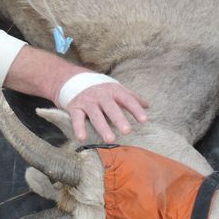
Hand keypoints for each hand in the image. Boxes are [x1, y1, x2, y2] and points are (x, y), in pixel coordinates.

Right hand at [3, 46, 148, 142]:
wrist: (70, 78)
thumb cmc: (99, 87)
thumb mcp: (115, 88)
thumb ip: (131, 97)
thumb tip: (148, 106)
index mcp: (113, 90)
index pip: (127, 99)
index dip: (135, 109)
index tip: (144, 120)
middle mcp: (101, 95)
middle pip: (111, 108)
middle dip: (119, 119)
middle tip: (127, 131)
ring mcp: (87, 101)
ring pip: (96, 115)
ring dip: (103, 127)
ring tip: (110, 140)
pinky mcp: (75, 107)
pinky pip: (77, 118)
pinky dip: (79, 128)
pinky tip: (82, 138)